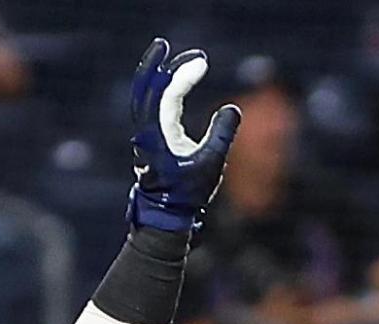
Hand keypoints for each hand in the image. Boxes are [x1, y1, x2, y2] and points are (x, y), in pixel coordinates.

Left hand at [128, 38, 241, 232]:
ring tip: (185, 61)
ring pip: (149, 93)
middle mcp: (145, 129)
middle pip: (150, 86)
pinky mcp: (151, 137)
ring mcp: (146, 132)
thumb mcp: (210, 165)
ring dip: (165, 74)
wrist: (164, 214)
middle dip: (169, 65)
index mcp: (155, 134)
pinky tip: (179, 81)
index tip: (202, 61)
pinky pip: (154, 104)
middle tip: (196, 55)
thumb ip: (221, 135)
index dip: (183, 75)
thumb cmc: (187, 193)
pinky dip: (166, 89)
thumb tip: (232, 109)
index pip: (165, 94)